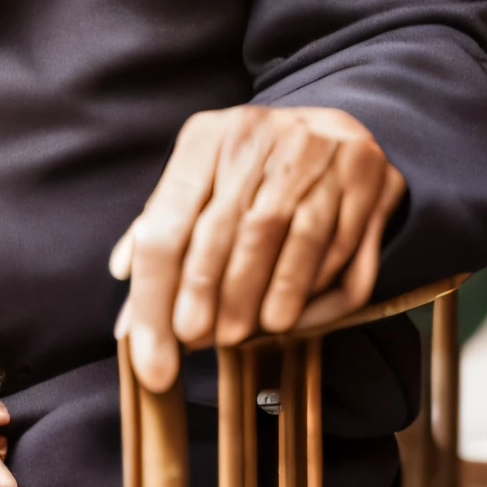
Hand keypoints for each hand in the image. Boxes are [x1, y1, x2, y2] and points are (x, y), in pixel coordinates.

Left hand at [110, 105, 406, 391]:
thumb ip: (160, 230)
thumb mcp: (197, 180)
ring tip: (243, 334)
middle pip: (225, 229)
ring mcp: (316, 152)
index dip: (153, 299)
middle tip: (197, 341)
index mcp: (207, 137)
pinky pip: (337, 243)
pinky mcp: (363, 174)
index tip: (151, 360)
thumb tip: (124, 293)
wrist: (332, 126)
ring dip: (262, 295)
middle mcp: (260, 136)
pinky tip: (294, 315)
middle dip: (207, 296)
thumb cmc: (251, 168)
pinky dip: (313, 288)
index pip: (166, 225)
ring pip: (285, 235)